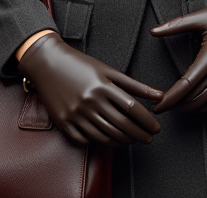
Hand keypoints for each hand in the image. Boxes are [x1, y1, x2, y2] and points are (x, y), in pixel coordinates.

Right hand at [17, 32, 163, 145]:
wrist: (47, 63)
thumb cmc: (80, 64)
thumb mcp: (108, 71)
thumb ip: (135, 85)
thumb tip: (159, 96)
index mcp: (103, 86)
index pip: (132, 109)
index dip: (147, 121)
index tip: (156, 128)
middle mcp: (90, 101)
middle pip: (121, 125)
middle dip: (139, 135)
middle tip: (148, 139)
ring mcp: (75, 113)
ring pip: (105, 135)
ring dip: (123, 141)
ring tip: (132, 140)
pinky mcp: (63, 122)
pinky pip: (85, 140)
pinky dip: (100, 143)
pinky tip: (110, 140)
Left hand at [149, 0, 206, 112]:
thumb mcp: (199, 17)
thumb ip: (175, 26)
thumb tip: (152, 31)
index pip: (187, 84)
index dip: (170, 98)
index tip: (157, 105)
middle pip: (198, 97)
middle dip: (178, 106)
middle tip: (163, 107)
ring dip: (192, 109)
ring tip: (178, 107)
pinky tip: (197, 105)